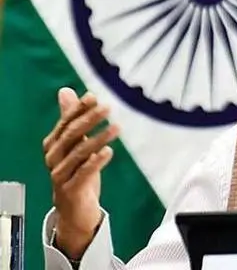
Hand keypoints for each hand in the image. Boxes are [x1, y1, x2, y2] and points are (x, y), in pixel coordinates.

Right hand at [42, 88, 119, 258]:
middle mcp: (53, 158)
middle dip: (89, 120)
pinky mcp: (70, 190)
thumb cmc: (77, 173)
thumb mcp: (77, 146)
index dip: (78, 109)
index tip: (93, 96)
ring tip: (116, 128)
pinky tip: (109, 152)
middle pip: (71, 135)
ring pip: (79, 154)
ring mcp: (59, 175)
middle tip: (107, 108)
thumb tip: (66, 91)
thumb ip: (72, 120)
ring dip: (99, 138)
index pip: (65, 123)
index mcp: (53, 145)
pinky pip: (83, 174)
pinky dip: (95, 162)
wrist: (75, 211)